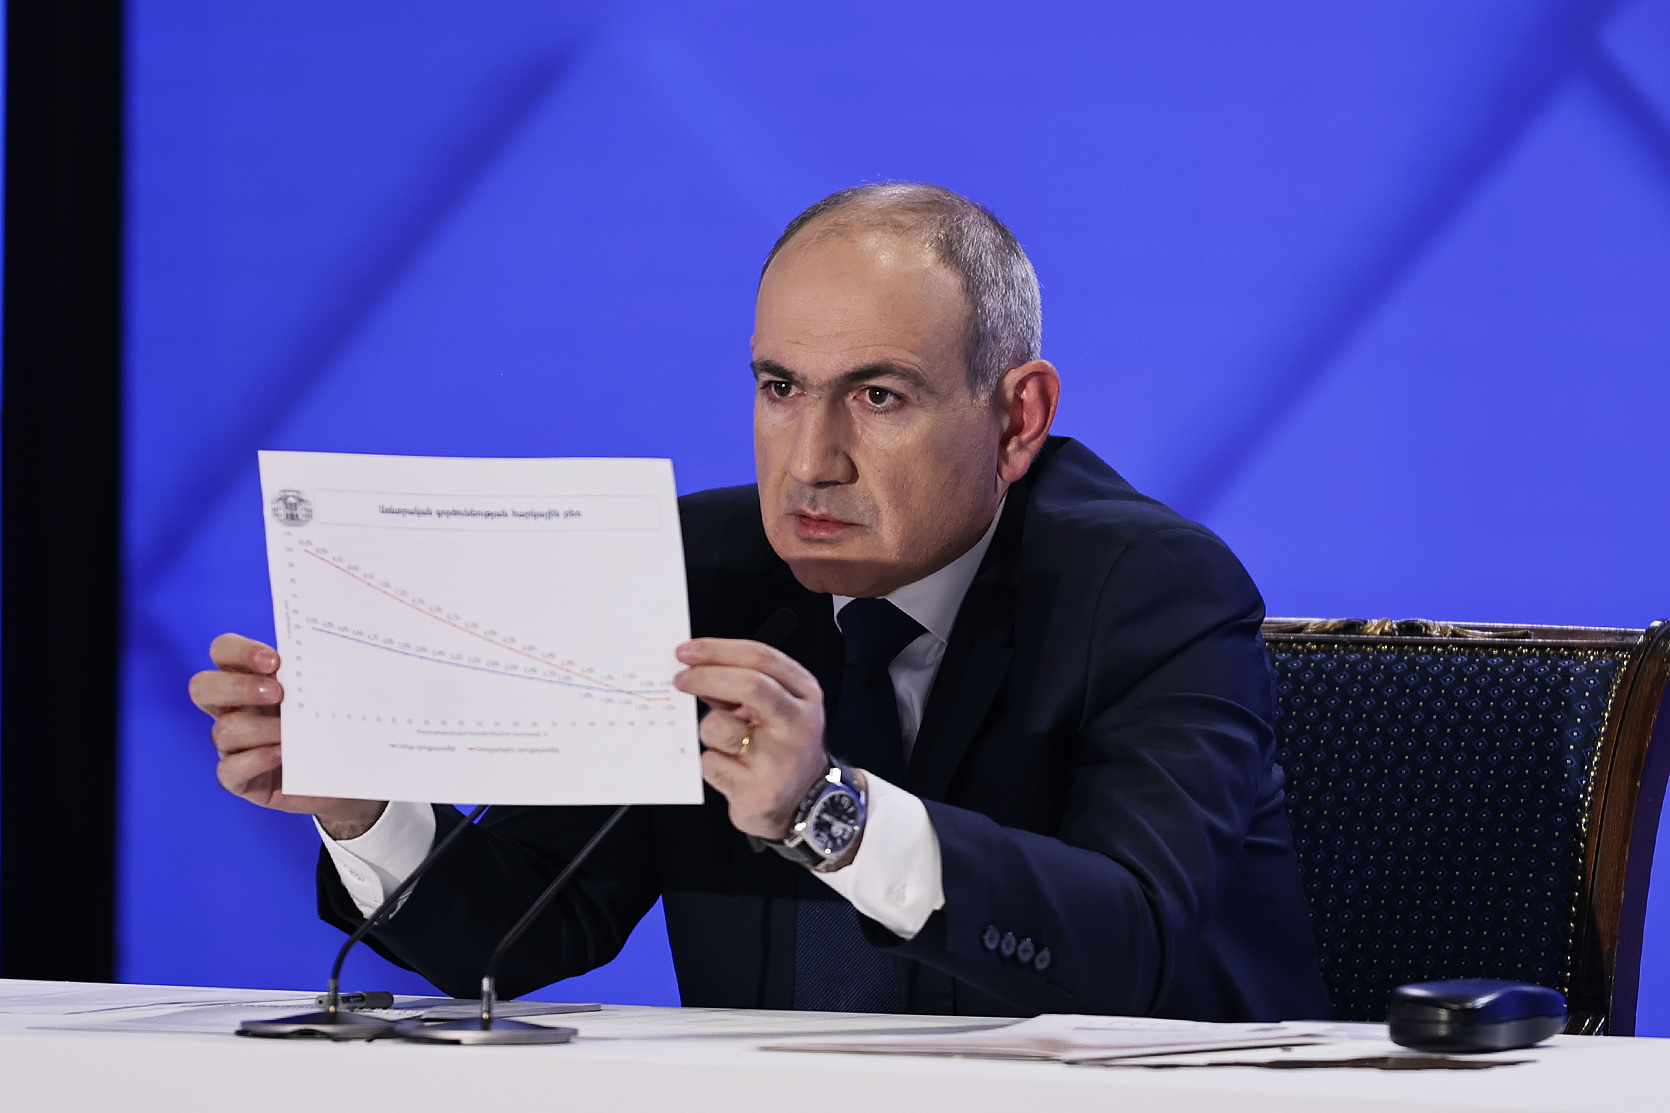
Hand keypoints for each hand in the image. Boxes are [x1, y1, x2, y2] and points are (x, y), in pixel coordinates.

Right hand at [187, 633, 386, 838]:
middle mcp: (233, 710)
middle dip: (238, 687)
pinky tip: (283, 755)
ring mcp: (232, 746)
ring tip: (293, 732)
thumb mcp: (323, 695)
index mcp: (249, 679)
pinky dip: (256, 760)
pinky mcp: (238, 779)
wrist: (344, 773)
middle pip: (202, 687)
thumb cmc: (329, 724)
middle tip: (279, 693)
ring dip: (261, 729)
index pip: (223, 652)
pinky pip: (229, 770)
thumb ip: (314, 675)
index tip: (274, 660)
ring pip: (224, 730)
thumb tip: (327, 657)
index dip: (239, 651)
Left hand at [674, 637, 829, 838]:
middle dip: (706, 676)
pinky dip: (710, 761)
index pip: (760, 657)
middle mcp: (797, 724)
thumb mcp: (775, 708)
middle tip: (680, 679)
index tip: (686, 651)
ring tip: (721, 740)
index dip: (717, 650)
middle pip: (749, 685)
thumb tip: (694, 667)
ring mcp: (779, 759)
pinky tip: (727, 767)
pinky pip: (711, 763)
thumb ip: (741, 685)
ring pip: (719, 726)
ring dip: (707, 728)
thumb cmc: (780, 746)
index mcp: (804, 694)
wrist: (805, 802)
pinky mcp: (758, 791)